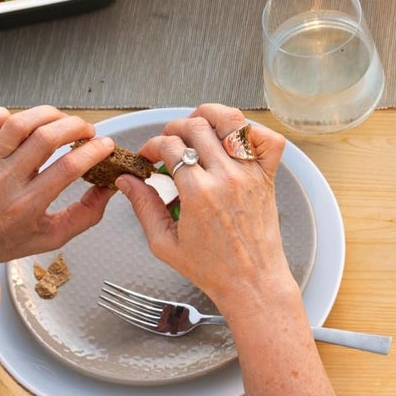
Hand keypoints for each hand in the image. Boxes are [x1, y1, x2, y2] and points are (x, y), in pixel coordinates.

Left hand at [0, 105, 115, 261]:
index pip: (68, 168)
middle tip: (88, 132)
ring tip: (62, 121)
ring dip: (49, 115)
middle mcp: (6, 180)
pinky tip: (21, 122)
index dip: (95, 151)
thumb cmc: (3, 239)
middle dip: (76, 127)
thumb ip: (85, 215)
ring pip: (20, 123)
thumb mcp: (50, 237)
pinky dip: (2, 115)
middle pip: (46, 138)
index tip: (106, 146)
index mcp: (26, 204)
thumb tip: (108, 189)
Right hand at [117, 104, 294, 315]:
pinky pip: (268, 139)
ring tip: (197, 127)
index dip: (153, 145)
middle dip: (175, 127)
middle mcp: (227, 176)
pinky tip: (234, 139)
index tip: (149, 155)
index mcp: (199, 193)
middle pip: (197, 127)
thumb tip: (127, 181)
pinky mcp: (269, 174)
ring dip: (211, 116)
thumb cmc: (210, 268)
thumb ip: (144, 207)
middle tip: (168, 141)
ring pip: (233, 121)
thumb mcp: (164, 243)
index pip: (171, 147)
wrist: (250, 280)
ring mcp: (251, 172)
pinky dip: (252, 131)